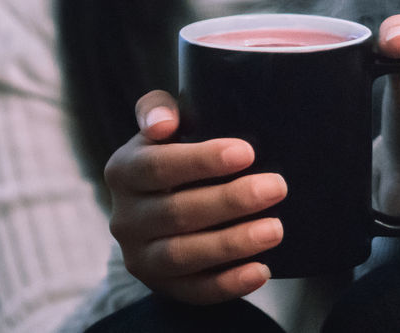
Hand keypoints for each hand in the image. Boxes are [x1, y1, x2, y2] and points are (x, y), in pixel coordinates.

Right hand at [103, 90, 287, 303]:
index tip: (247, 152)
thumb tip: (163, 121)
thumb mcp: (160, 124)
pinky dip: (229, 284)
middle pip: (176, 212)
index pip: (157, 166)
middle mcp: (124, 218)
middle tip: (276, 187)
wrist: (160, 201)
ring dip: (232, 244)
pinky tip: (261, 269)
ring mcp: (141, 257)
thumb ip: (158, 109)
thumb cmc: (172, 152)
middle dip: (230, 201)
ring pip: (184, 255)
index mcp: (123, 171)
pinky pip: (195, 291)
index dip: (201, 160)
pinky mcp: (163, 286)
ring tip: (275, 228)